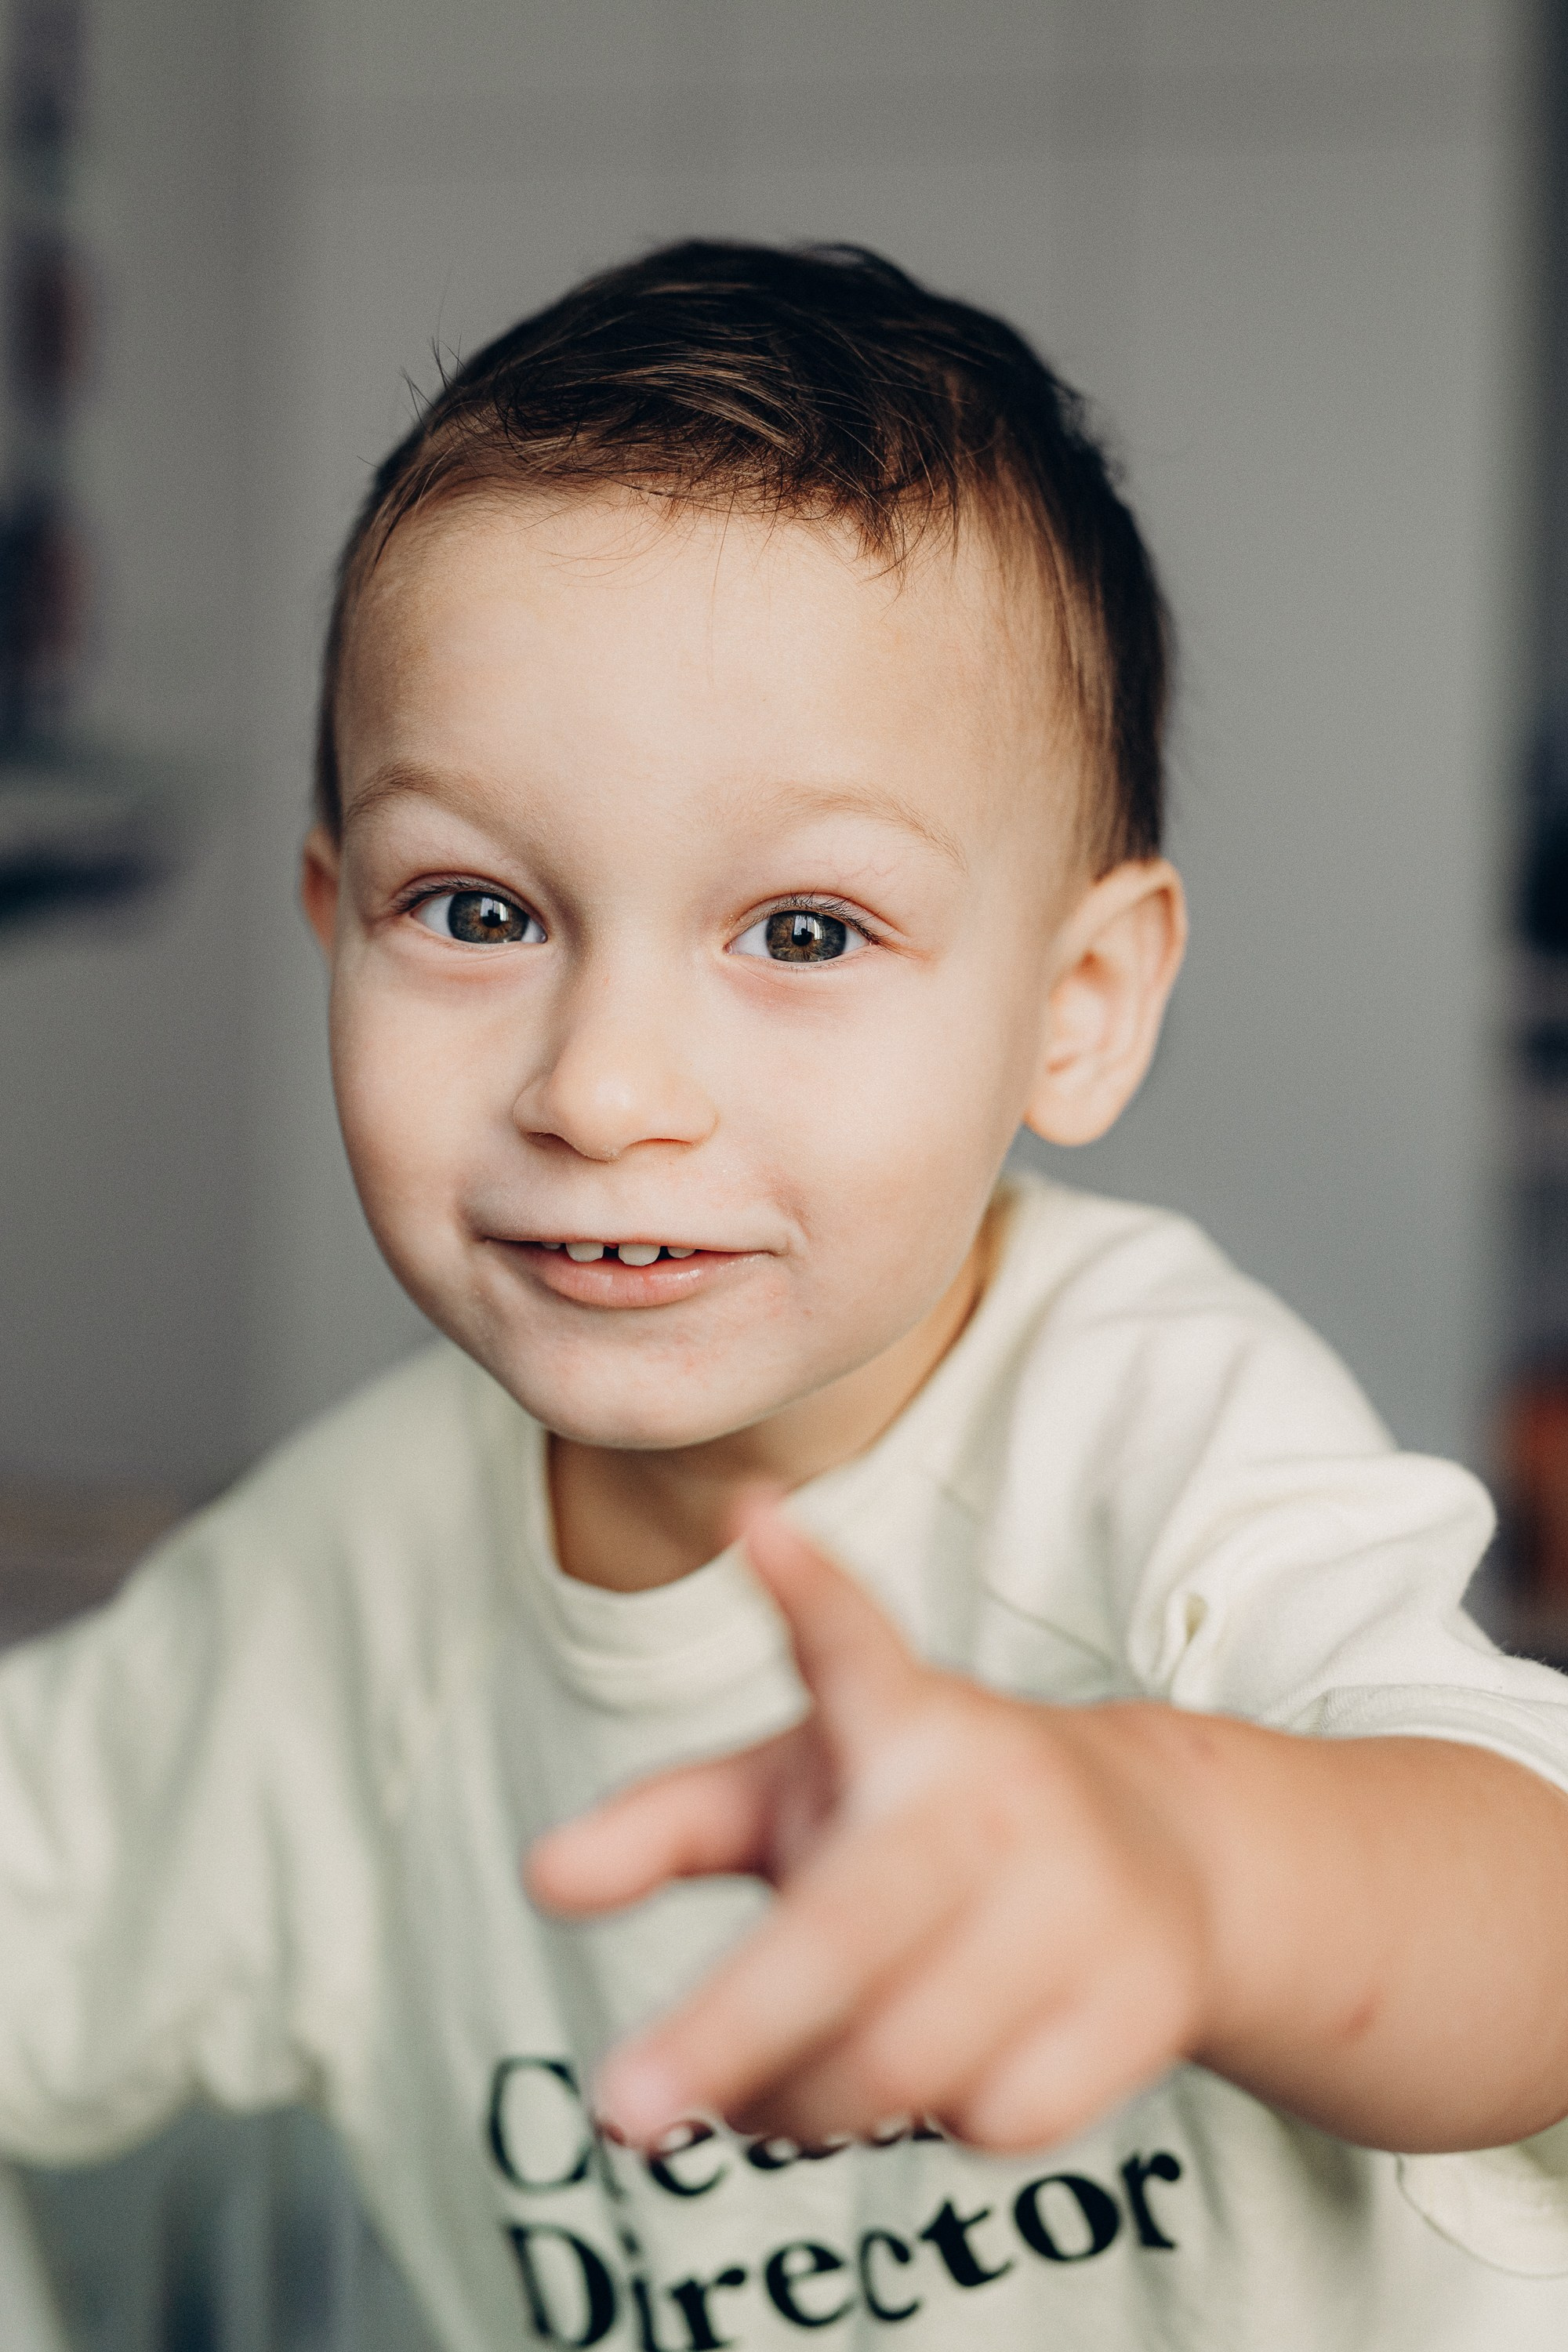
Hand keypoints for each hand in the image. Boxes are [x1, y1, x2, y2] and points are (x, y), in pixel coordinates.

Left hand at [526, 1499, 1213, 2153]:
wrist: (1167, 1851)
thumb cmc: (929, 1819)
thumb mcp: (799, 1792)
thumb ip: (670, 1826)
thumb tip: (538, 1879)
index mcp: (905, 1722)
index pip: (852, 1647)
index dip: (806, 1588)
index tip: (753, 1517)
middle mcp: (995, 1798)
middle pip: (846, 1932)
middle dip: (732, 2030)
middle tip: (621, 2112)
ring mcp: (1081, 1901)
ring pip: (905, 2060)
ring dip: (804, 2104)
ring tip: (765, 2097)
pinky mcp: (1141, 2004)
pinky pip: (991, 2119)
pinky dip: (927, 2129)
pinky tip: (936, 2072)